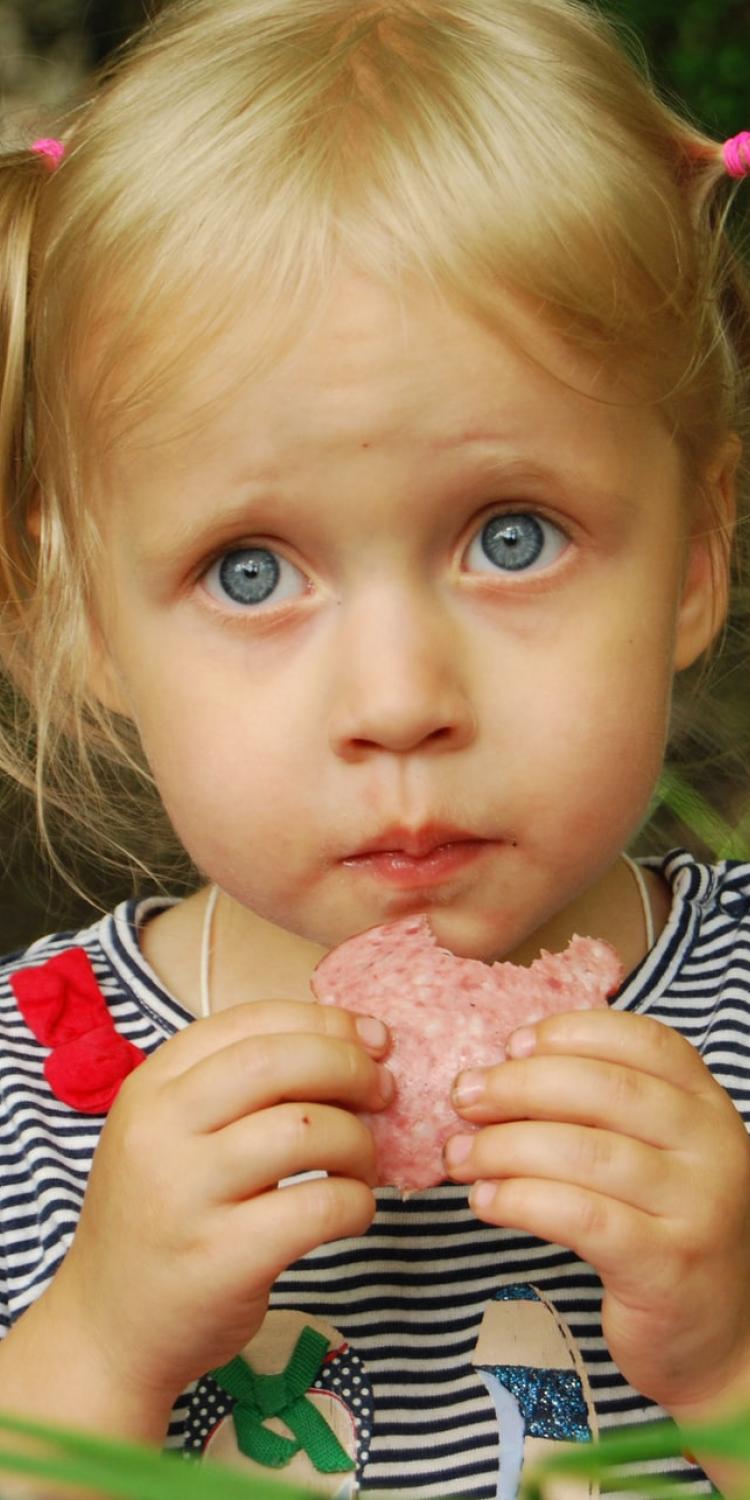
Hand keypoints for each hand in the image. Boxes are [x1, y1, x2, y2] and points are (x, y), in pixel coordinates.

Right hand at [53, 1001, 392, 1413]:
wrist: (107, 1330)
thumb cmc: (160, 1219)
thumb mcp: (170, 1134)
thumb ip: (235, 1089)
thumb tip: (351, 1047)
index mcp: (150, 1088)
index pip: (249, 1021)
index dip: (324, 1021)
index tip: (371, 1039)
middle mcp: (160, 1131)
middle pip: (278, 1062)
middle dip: (350, 1068)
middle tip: (383, 1094)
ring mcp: (186, 1195)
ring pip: (306, 1130)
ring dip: (358, 1142)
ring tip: (362, 1165)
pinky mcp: (221, 1259)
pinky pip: (318, 1207)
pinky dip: (356, 1203)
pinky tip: (352, 1212)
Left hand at [444, 1008, 749, 1416]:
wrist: (714, 1338)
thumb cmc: (660, 1228)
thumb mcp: (651, 1153)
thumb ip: (600, 1108)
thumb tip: (501, 1069)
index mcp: (707, 1104)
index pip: (642, 1040)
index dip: (570, 1033)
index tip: (512, 1046)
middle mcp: (713, 1147)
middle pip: (605, 1089)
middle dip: (519, 1086)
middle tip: (464, 1099)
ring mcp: (697, 1208)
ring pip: (585, 1152)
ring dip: (504, 1147)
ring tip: (459, 1157)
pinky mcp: (667, 1267)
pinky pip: (581, 1217)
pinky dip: (521, 1200)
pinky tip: (486, 1200)